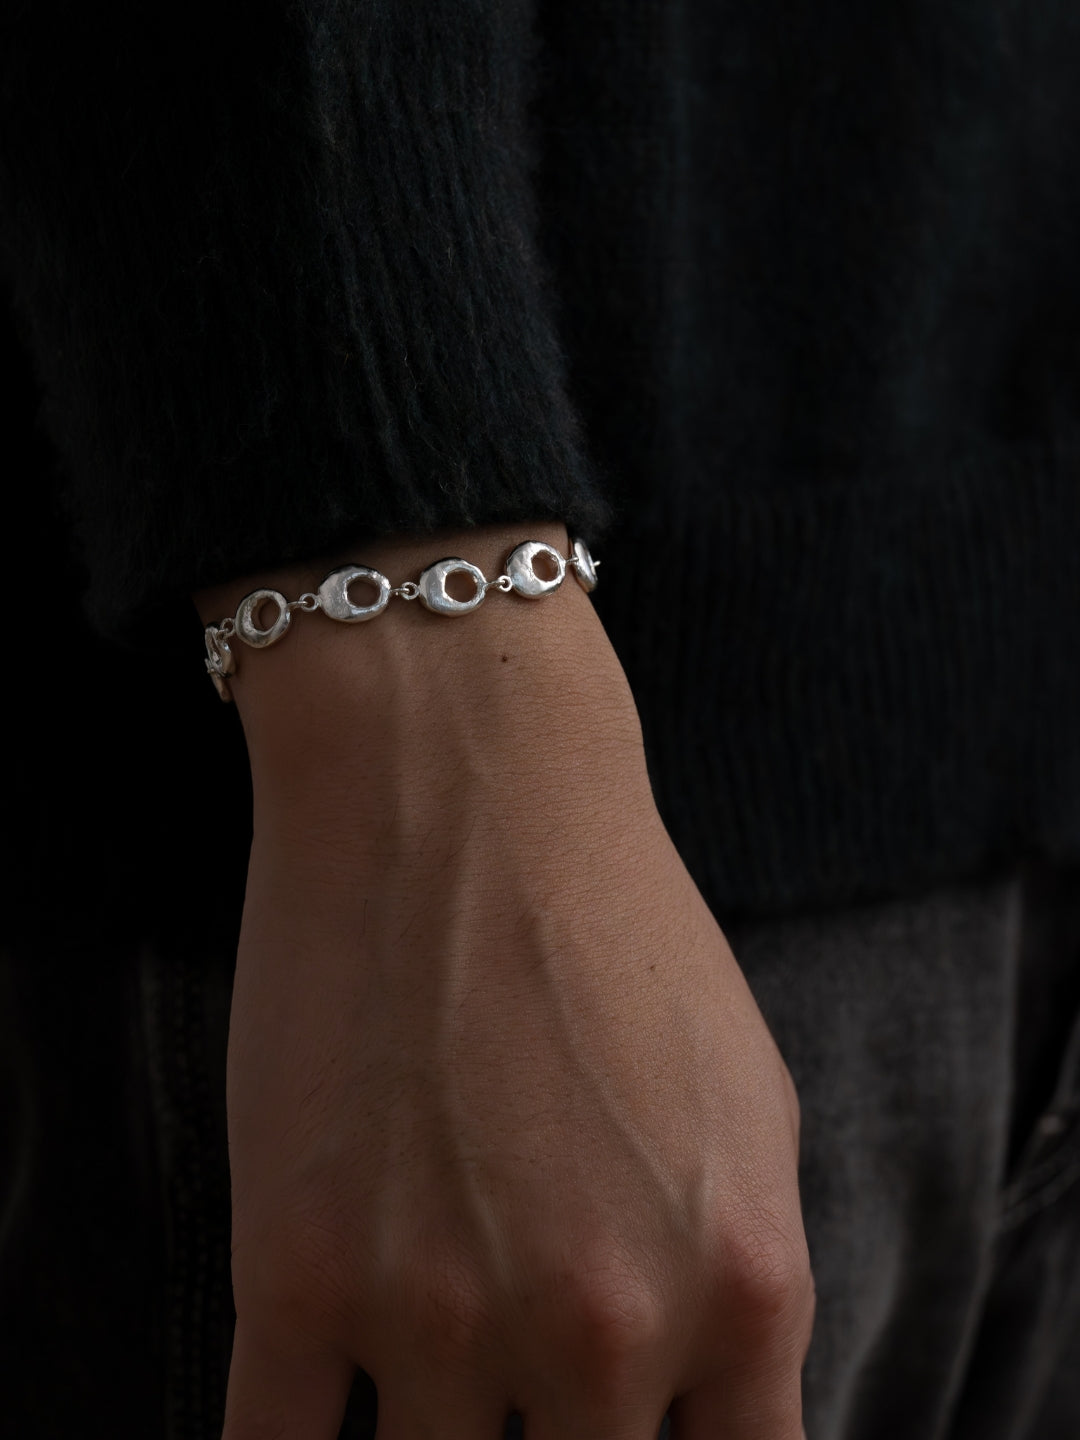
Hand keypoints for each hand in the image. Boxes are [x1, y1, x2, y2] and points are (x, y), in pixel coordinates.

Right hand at [201, 521, 812, 1437]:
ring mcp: (440, 1314)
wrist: (459, 788)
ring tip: (423, 1380)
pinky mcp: (295, 1277)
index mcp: (741, 1287)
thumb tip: (702, 1412)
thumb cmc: (613, 927)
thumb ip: (741, 1285)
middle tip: (518, 1400)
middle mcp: (603, 1327)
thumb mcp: (750, 1109)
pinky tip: (316, 1410)